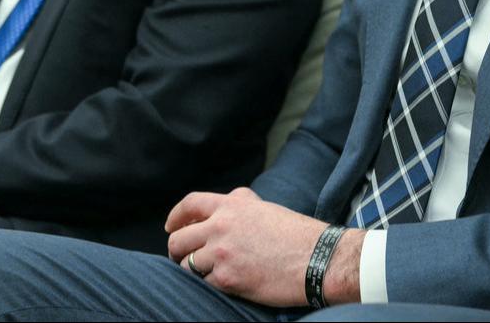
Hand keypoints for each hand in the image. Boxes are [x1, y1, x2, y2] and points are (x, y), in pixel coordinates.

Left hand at [165, 187, 362, 306]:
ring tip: (205, 272)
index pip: (190, 204)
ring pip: (187, 264)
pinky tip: (225, 283)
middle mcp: (221, 226)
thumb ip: (239, 205)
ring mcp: (222, 253)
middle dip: (177, 250)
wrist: (318, 259)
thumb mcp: (263, 208)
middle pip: (179, 239)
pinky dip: (211, 285)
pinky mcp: (228, 278)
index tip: (170, 227)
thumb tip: (222, 207)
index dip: (176, 216)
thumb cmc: (296, 234)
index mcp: (231, 205)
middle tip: (182, 257)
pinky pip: (205, 283)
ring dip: (192, 270)